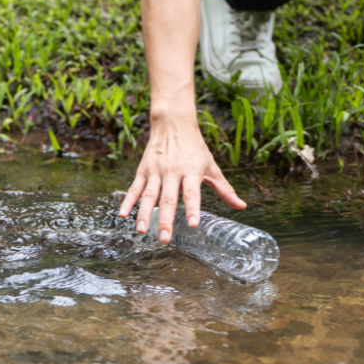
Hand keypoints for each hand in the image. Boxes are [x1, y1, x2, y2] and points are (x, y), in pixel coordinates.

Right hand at [119, 113, 245, 243]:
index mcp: (191, 172)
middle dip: (164, 220)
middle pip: (167, 199)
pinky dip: (128, 201)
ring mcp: (155, 171)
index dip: (192, 209)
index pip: (192, 194)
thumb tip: (241, 206)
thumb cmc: (195, 148)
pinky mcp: (143, 170)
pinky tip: (122, 215)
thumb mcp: (212, 166)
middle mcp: (172, 172)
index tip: (192, 225)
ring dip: (144, 214)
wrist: (173, 124)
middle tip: (164, 239)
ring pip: (148, 196)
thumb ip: (225, 189)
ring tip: (141, 231)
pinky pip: (134, 188)